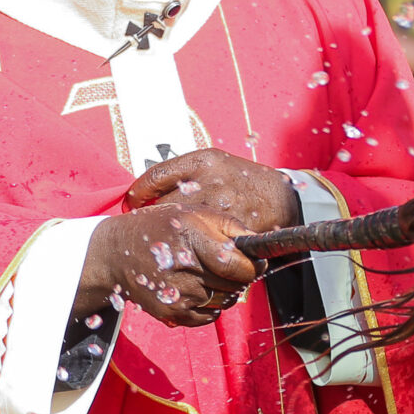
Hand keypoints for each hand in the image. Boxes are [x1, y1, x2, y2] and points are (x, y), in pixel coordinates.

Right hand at [80, 198, 264, 328]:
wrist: (114, 253)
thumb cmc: (159, 227)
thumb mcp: (192, 213)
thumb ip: (229, 225)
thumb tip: (258, 244)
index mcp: (191, 237)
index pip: (239, 265)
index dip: (253, 266)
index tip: (256, 262)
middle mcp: (184, 268)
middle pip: (235, 285)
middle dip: (240, 277)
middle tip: (228, 266)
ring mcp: (178, 294)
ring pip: (225, 301)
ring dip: (225, 291)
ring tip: (208, 275)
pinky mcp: (172, 313)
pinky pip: (209, 316)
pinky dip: (210, 306)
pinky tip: (196, 289)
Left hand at [124, 148, 301, 233]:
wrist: (281, 197)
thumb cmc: (241, 179)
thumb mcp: (213, 163)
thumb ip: (182, 174)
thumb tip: (147, 193)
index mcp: (201, 161)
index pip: (155, 176)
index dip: (137, 193)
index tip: (132, 203)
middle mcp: (209, 180)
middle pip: (164, 205)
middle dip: (152, 219)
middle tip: (145, 228)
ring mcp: (221, 204)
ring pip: (180, 226)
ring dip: (169, 237)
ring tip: (163, 242)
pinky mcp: (231, 226)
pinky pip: (202, 241)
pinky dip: (192, 248)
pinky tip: (187, 251)